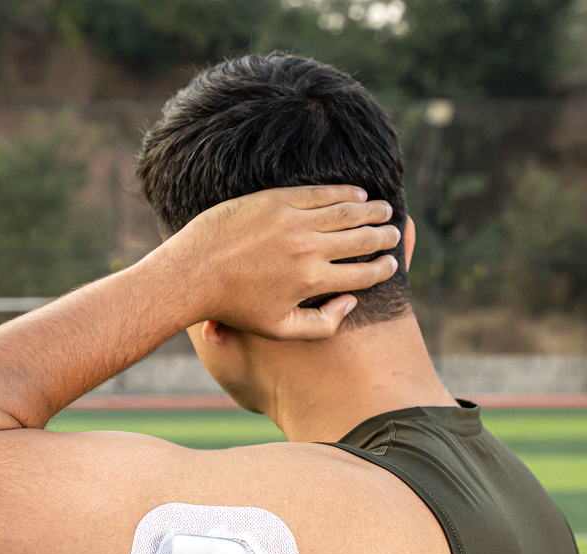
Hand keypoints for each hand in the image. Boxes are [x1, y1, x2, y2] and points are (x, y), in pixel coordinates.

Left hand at [165, 185, 400, 339]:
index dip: (384, 268)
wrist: (192, 274)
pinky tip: (356, 192)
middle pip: (360, 239)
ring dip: (370, 210)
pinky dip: (342, 192)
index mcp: (311, 282)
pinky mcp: (275, 200)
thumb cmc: (234, 308)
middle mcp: (307, 249)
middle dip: (383, 236)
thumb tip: (351, 302)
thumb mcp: (279, 329)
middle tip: (393, 232)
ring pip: (345, 212)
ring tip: (384, 209)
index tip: (392, 263)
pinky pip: (318, 193)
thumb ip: (322, 325)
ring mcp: (291, 222)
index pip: (363, 274)